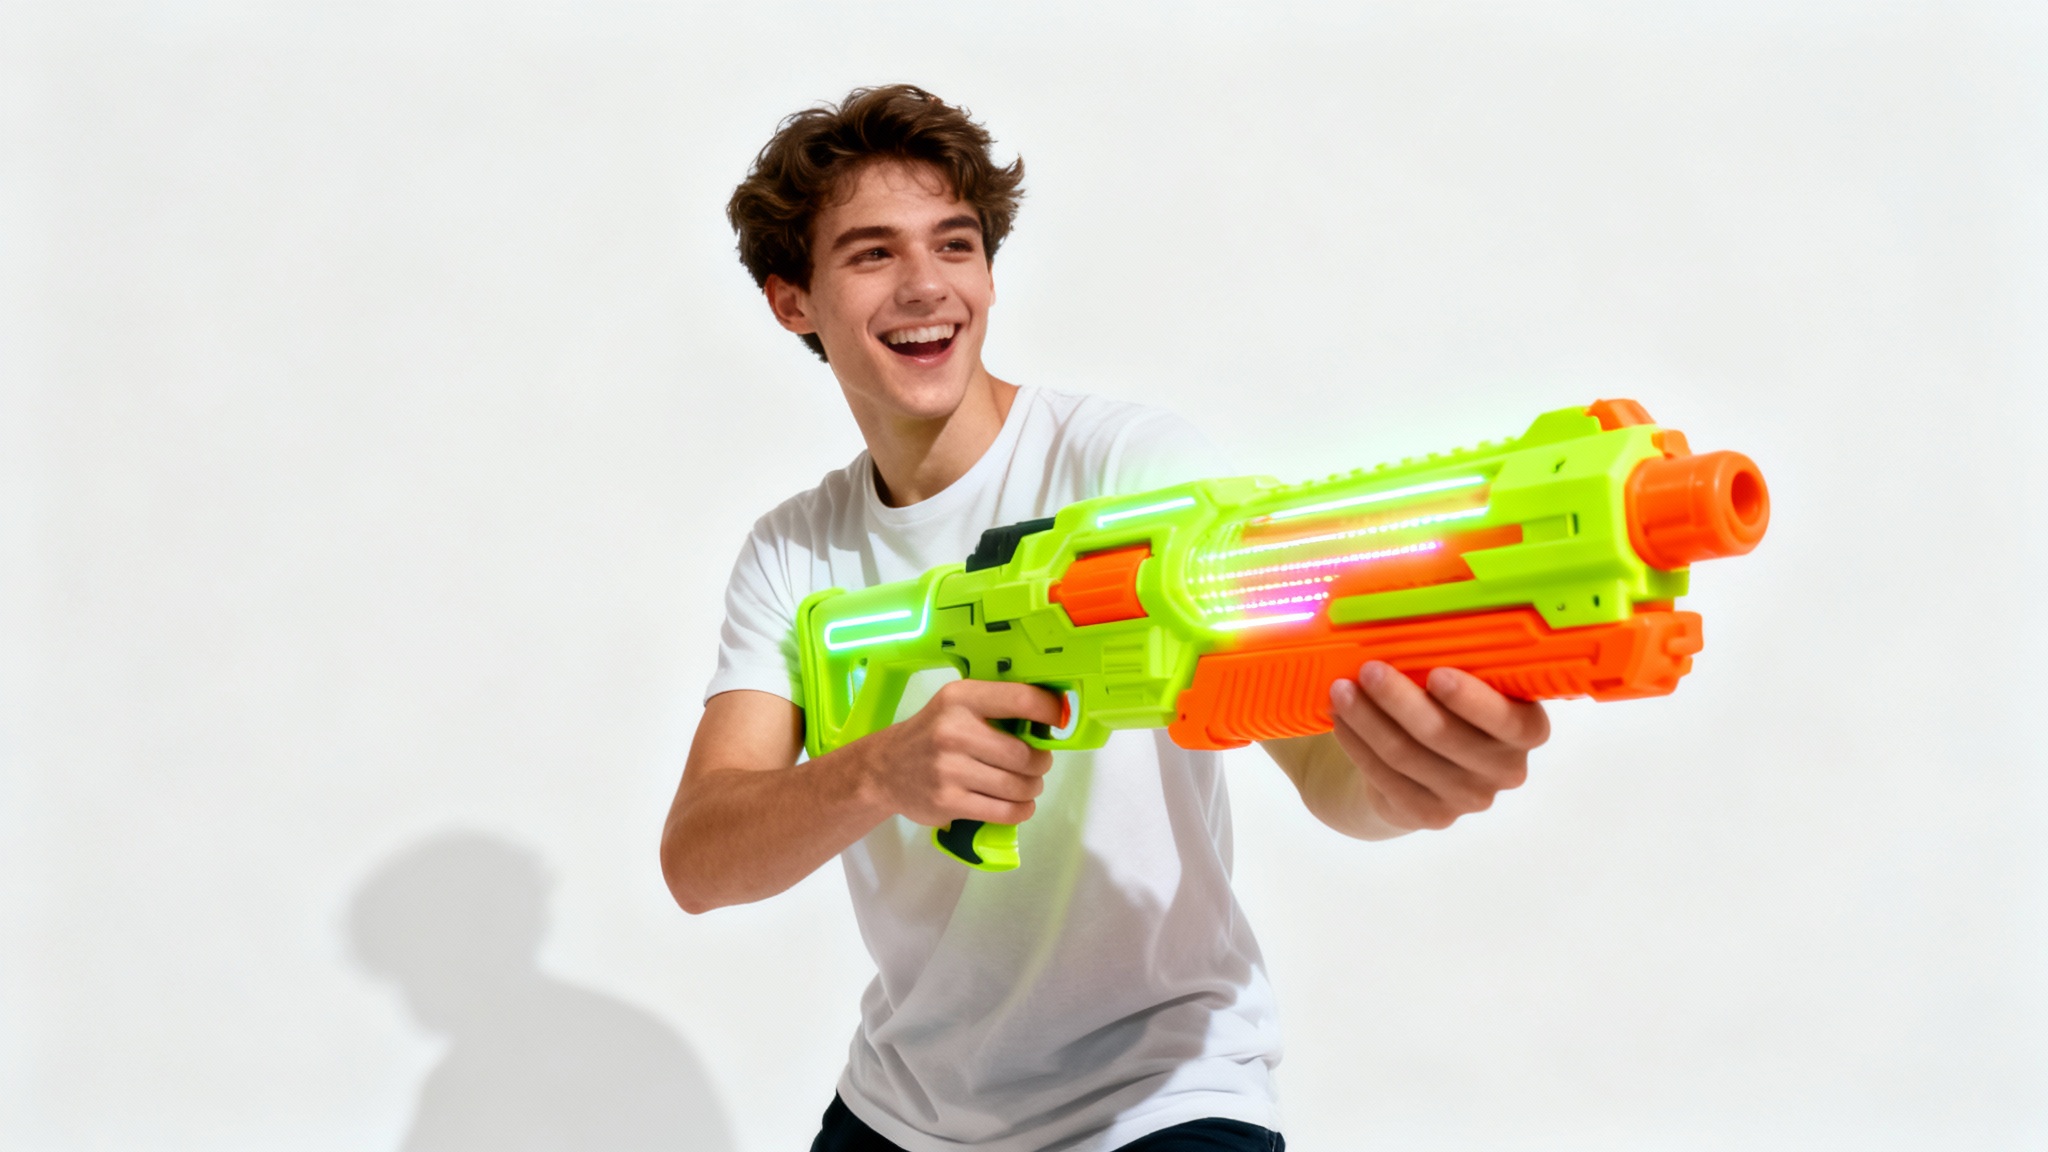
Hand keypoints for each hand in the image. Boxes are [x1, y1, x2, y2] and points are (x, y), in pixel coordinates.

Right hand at [860, 680, 1063, 827]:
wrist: (884, 770)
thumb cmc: (932, 733)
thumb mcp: (957, 705)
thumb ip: (997, 707)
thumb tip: (1053, 715)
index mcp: (962, 699)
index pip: (1021, 699)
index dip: (1050, 712)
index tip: (1061, 721)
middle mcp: (954, 732)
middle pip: (1025, 755)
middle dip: (1041, 763)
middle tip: (1038, 764)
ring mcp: (949, 770)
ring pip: (1018, 786)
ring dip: (1032, 789)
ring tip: (1026, 785)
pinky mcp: (948, 802)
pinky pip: (1003, 811)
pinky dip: (1021, 810)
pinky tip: (1019, 804)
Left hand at [1328, 662, 1549, 831]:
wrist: (1430, 767)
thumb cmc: (1449, 704)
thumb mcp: (1465, 676)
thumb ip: (1458, 651)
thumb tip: (1418, 596)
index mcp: (1526, 727)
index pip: (1509, 721)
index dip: (1473, 700)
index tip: (1437, 674)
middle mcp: (1506, 768)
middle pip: (1445, 735)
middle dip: (1401, 699)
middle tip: (1368, 669)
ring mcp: (1470, 797)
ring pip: (1408, 756)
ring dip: (1368, 719)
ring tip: (1341, 689)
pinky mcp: (1432, 815)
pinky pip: (1387, 778)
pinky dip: (1358, 745)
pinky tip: (1340, 721)